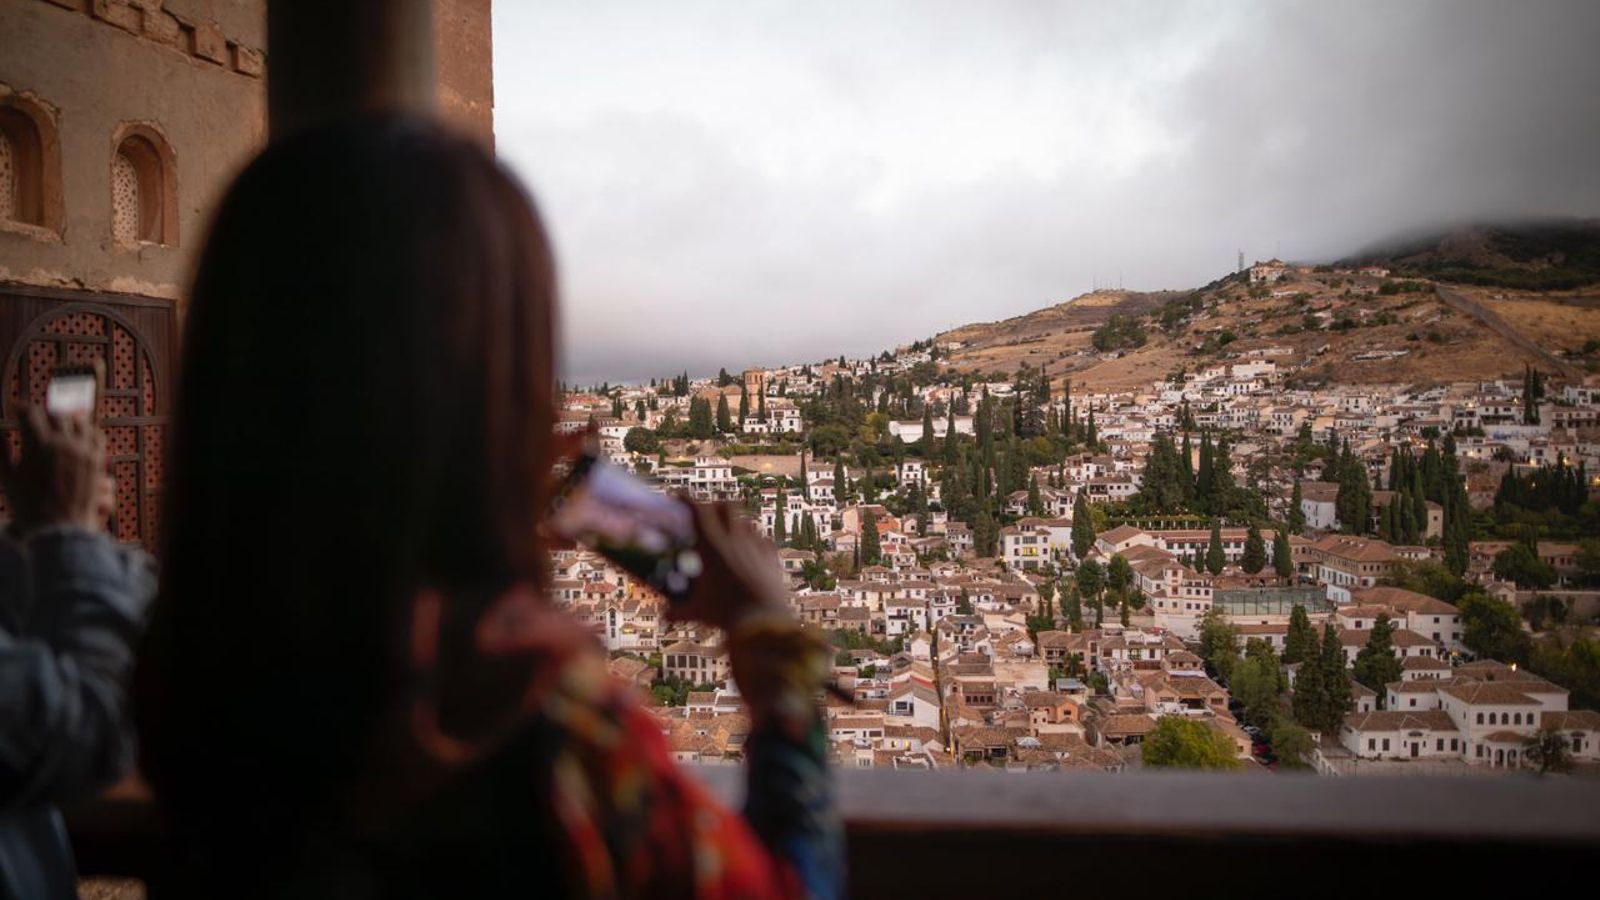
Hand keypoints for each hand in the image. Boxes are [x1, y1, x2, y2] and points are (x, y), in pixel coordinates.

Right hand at [0, 406, 107, 532]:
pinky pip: (95, 435)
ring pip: (78, 421)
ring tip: (56, 419)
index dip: (21, 408)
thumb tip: (0, 432)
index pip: (30, 413)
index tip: (16, 409)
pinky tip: (77, 433)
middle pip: (55, 412)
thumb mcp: (7, 478)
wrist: (59, 527)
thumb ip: (1, 451)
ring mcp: (83, 451)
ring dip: (66, 416)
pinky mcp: (96, 460)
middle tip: (36, 413)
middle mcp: (63, 444)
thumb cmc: (27, 505)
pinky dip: (85, 430)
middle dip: (43, 410)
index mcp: (37, 445)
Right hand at [668, 500, 790, 631]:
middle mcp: (735, 540)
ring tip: (732, 533)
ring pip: (748, 521)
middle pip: (727, 505)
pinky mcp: (772, 558)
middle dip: (717, 504)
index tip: (679, 495)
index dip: (688, 499)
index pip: (698, 511)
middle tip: (709, 512)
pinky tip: (755, 548)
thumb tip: (664, 616)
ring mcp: (756, 547)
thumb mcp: (697, 612)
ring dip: (738, 523)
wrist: (762, 620)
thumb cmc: (725, 614)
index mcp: (712, 547)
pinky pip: (766, 540)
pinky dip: (758, 541)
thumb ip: (678, 611)